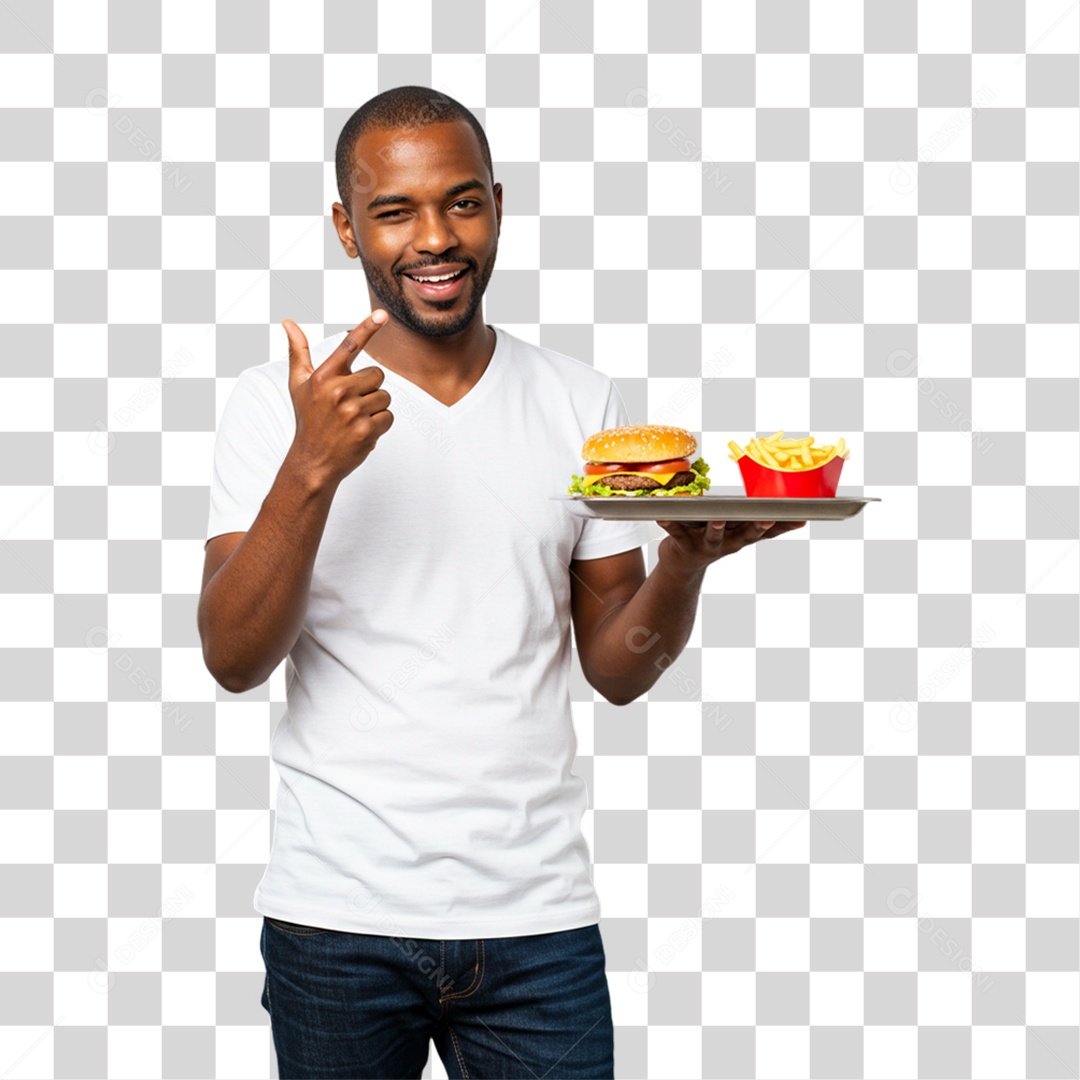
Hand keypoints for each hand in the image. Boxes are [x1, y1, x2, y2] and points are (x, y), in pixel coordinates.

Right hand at [283, 311, 392, 487]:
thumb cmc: (308, 419)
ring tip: (354, 419)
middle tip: (351, 404)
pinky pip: (389, 417)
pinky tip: (362, 432)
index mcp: (323, 377)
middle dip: (370, 388)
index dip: (367, 328)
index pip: (349, 346)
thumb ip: (297, 352)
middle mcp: (338, 391)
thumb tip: (287, 322)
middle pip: (378, 374)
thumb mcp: (299, 385)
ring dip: (375, 408)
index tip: (382, 314)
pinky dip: (380, 425)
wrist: (312, 461)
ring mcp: (352, 412)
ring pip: (385, 397)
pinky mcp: (366, 430)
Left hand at [654, 518, 807, 580]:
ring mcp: (706, 546)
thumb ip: (761, 524)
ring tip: (719, 518)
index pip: (768, 532)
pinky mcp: (683, 544)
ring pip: (714, 536)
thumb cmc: (714, 539)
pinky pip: (675, 531)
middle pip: (745, 536)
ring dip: (716, 528)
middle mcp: (727, 544)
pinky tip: (662, 515)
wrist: (681, 565)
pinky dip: (669, 523)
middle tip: (767, 518)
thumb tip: (797, 516)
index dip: (783, 526)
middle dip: (756, 527)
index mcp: (741, 537)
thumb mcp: (739, 533)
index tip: (801, 518)